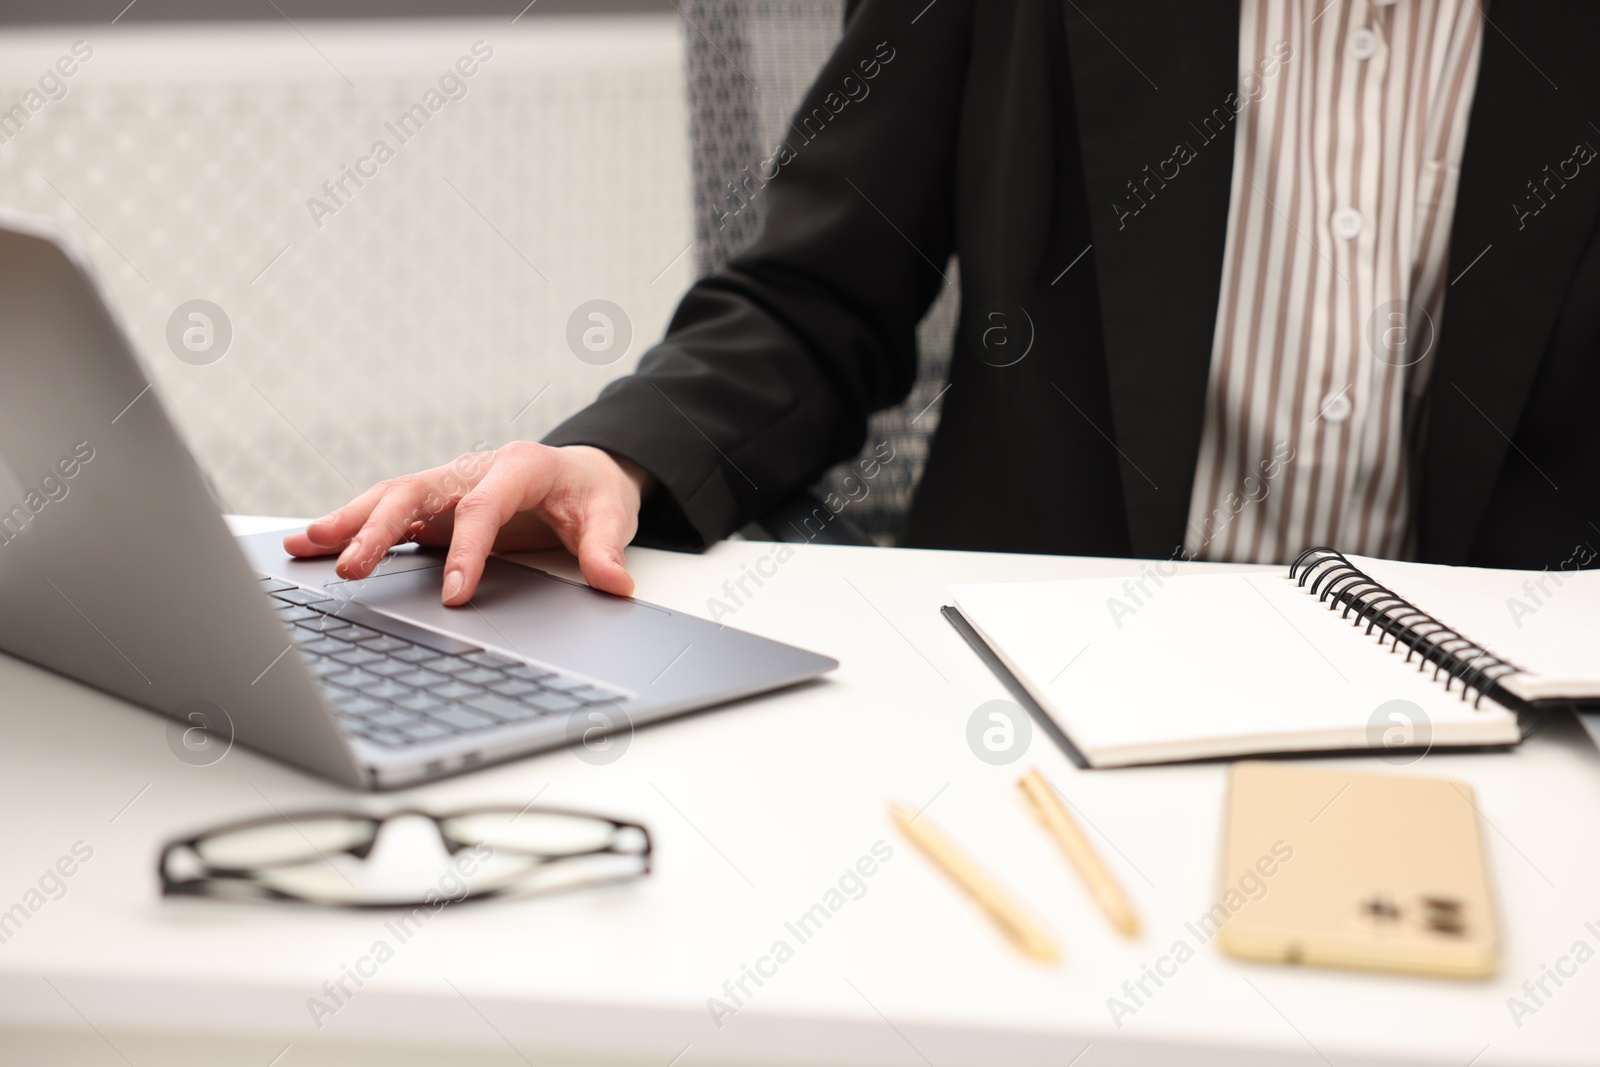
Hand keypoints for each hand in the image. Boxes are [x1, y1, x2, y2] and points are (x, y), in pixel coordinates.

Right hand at [283, 444, 650, 603]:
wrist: (585, 474)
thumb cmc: (593, 493)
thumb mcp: (611, 516)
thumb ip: (606, 550)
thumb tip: (615, 583)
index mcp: (519, 467)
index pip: (483, 508)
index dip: (467, 551)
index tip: (455, 595)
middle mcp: (474, 470)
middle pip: (417, 491)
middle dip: (379, 528)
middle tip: (351, 567)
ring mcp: (449, 486)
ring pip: (391, 497)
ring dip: (348, 521)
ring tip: (304, 544)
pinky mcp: (436, 505)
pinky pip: (390, 513)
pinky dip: (351, 526)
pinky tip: (313, 542)